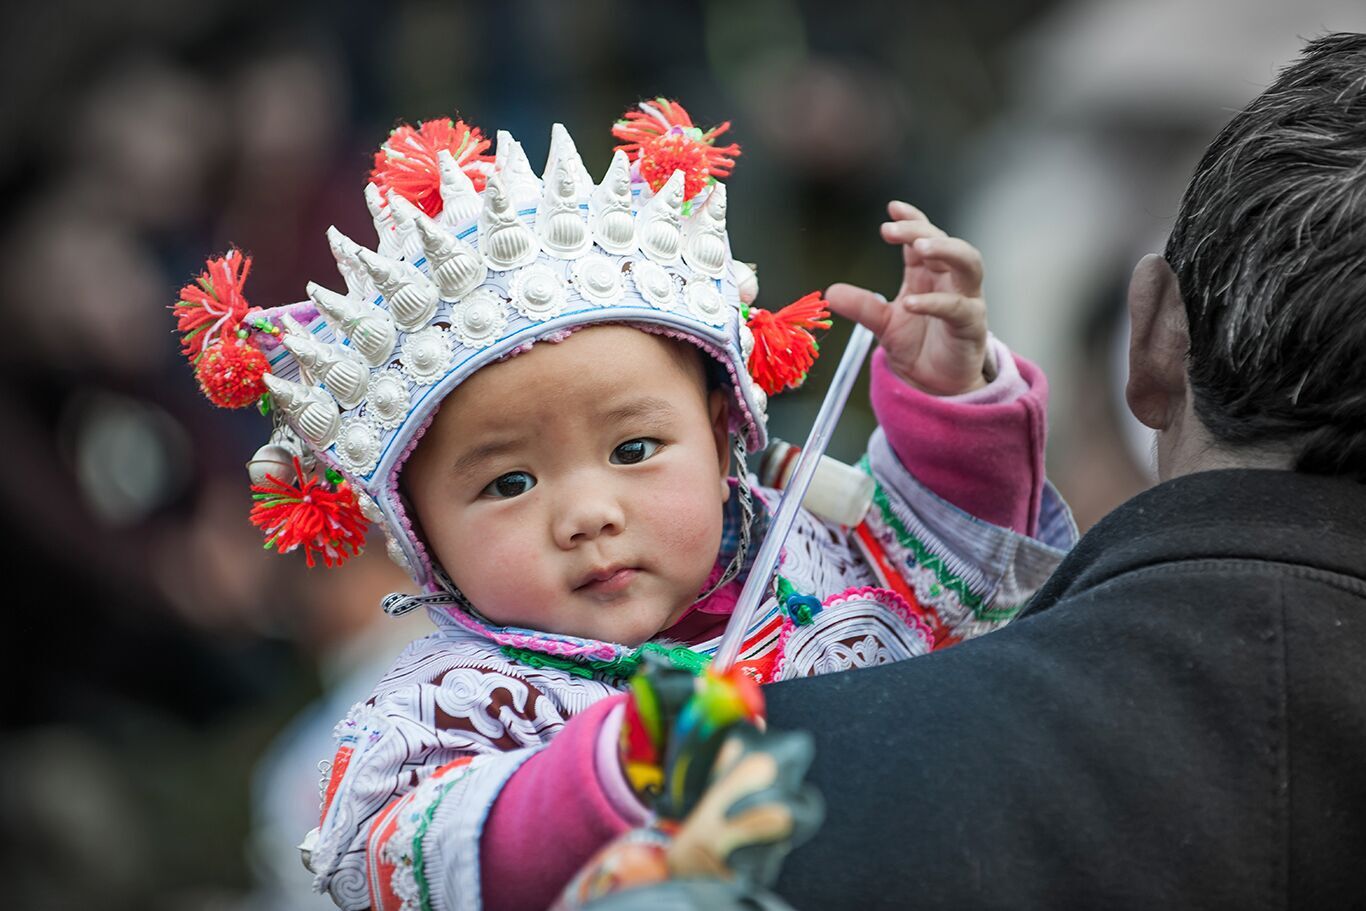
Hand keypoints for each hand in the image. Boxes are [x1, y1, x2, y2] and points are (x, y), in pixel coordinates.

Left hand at [826, 201, 989, 394]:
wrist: (936, 385)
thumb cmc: (918, 346)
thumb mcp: (882, 324)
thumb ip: (862, 307)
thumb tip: (830, 292)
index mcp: (929, 273)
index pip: (924, 236)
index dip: (911, 220)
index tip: (892, 208)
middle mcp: (951, 280)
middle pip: (945, 242)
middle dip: (921, 230)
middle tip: (894, 229)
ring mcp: (966, 299)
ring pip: (968, 263)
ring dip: (946, 250)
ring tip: (919, 247)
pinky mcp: (972, 324)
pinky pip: (958, 307)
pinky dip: (935, 302)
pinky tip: (911, 303)